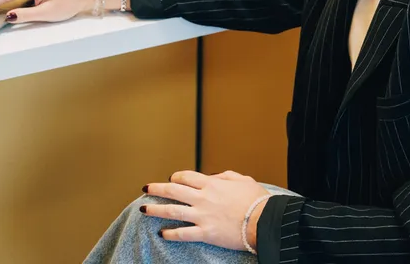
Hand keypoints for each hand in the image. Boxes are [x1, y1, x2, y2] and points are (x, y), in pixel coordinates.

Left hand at [143, 170, 269, 250]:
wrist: (265, 221)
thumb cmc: (257, 201)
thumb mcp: (243, 180)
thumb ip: (226, 176)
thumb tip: (215, 176)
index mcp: (211, 184)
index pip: (185, 177)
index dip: (176, 177)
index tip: (171, 179)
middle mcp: (203, 198)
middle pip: (173, 190)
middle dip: (156, 189)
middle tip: (145, 189)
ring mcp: (203, 216)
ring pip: (172, 210)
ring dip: (156, 209)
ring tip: (143, 209)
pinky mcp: (206, 233)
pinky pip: (183, 233)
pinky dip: (171, 233)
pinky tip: (162, 233)